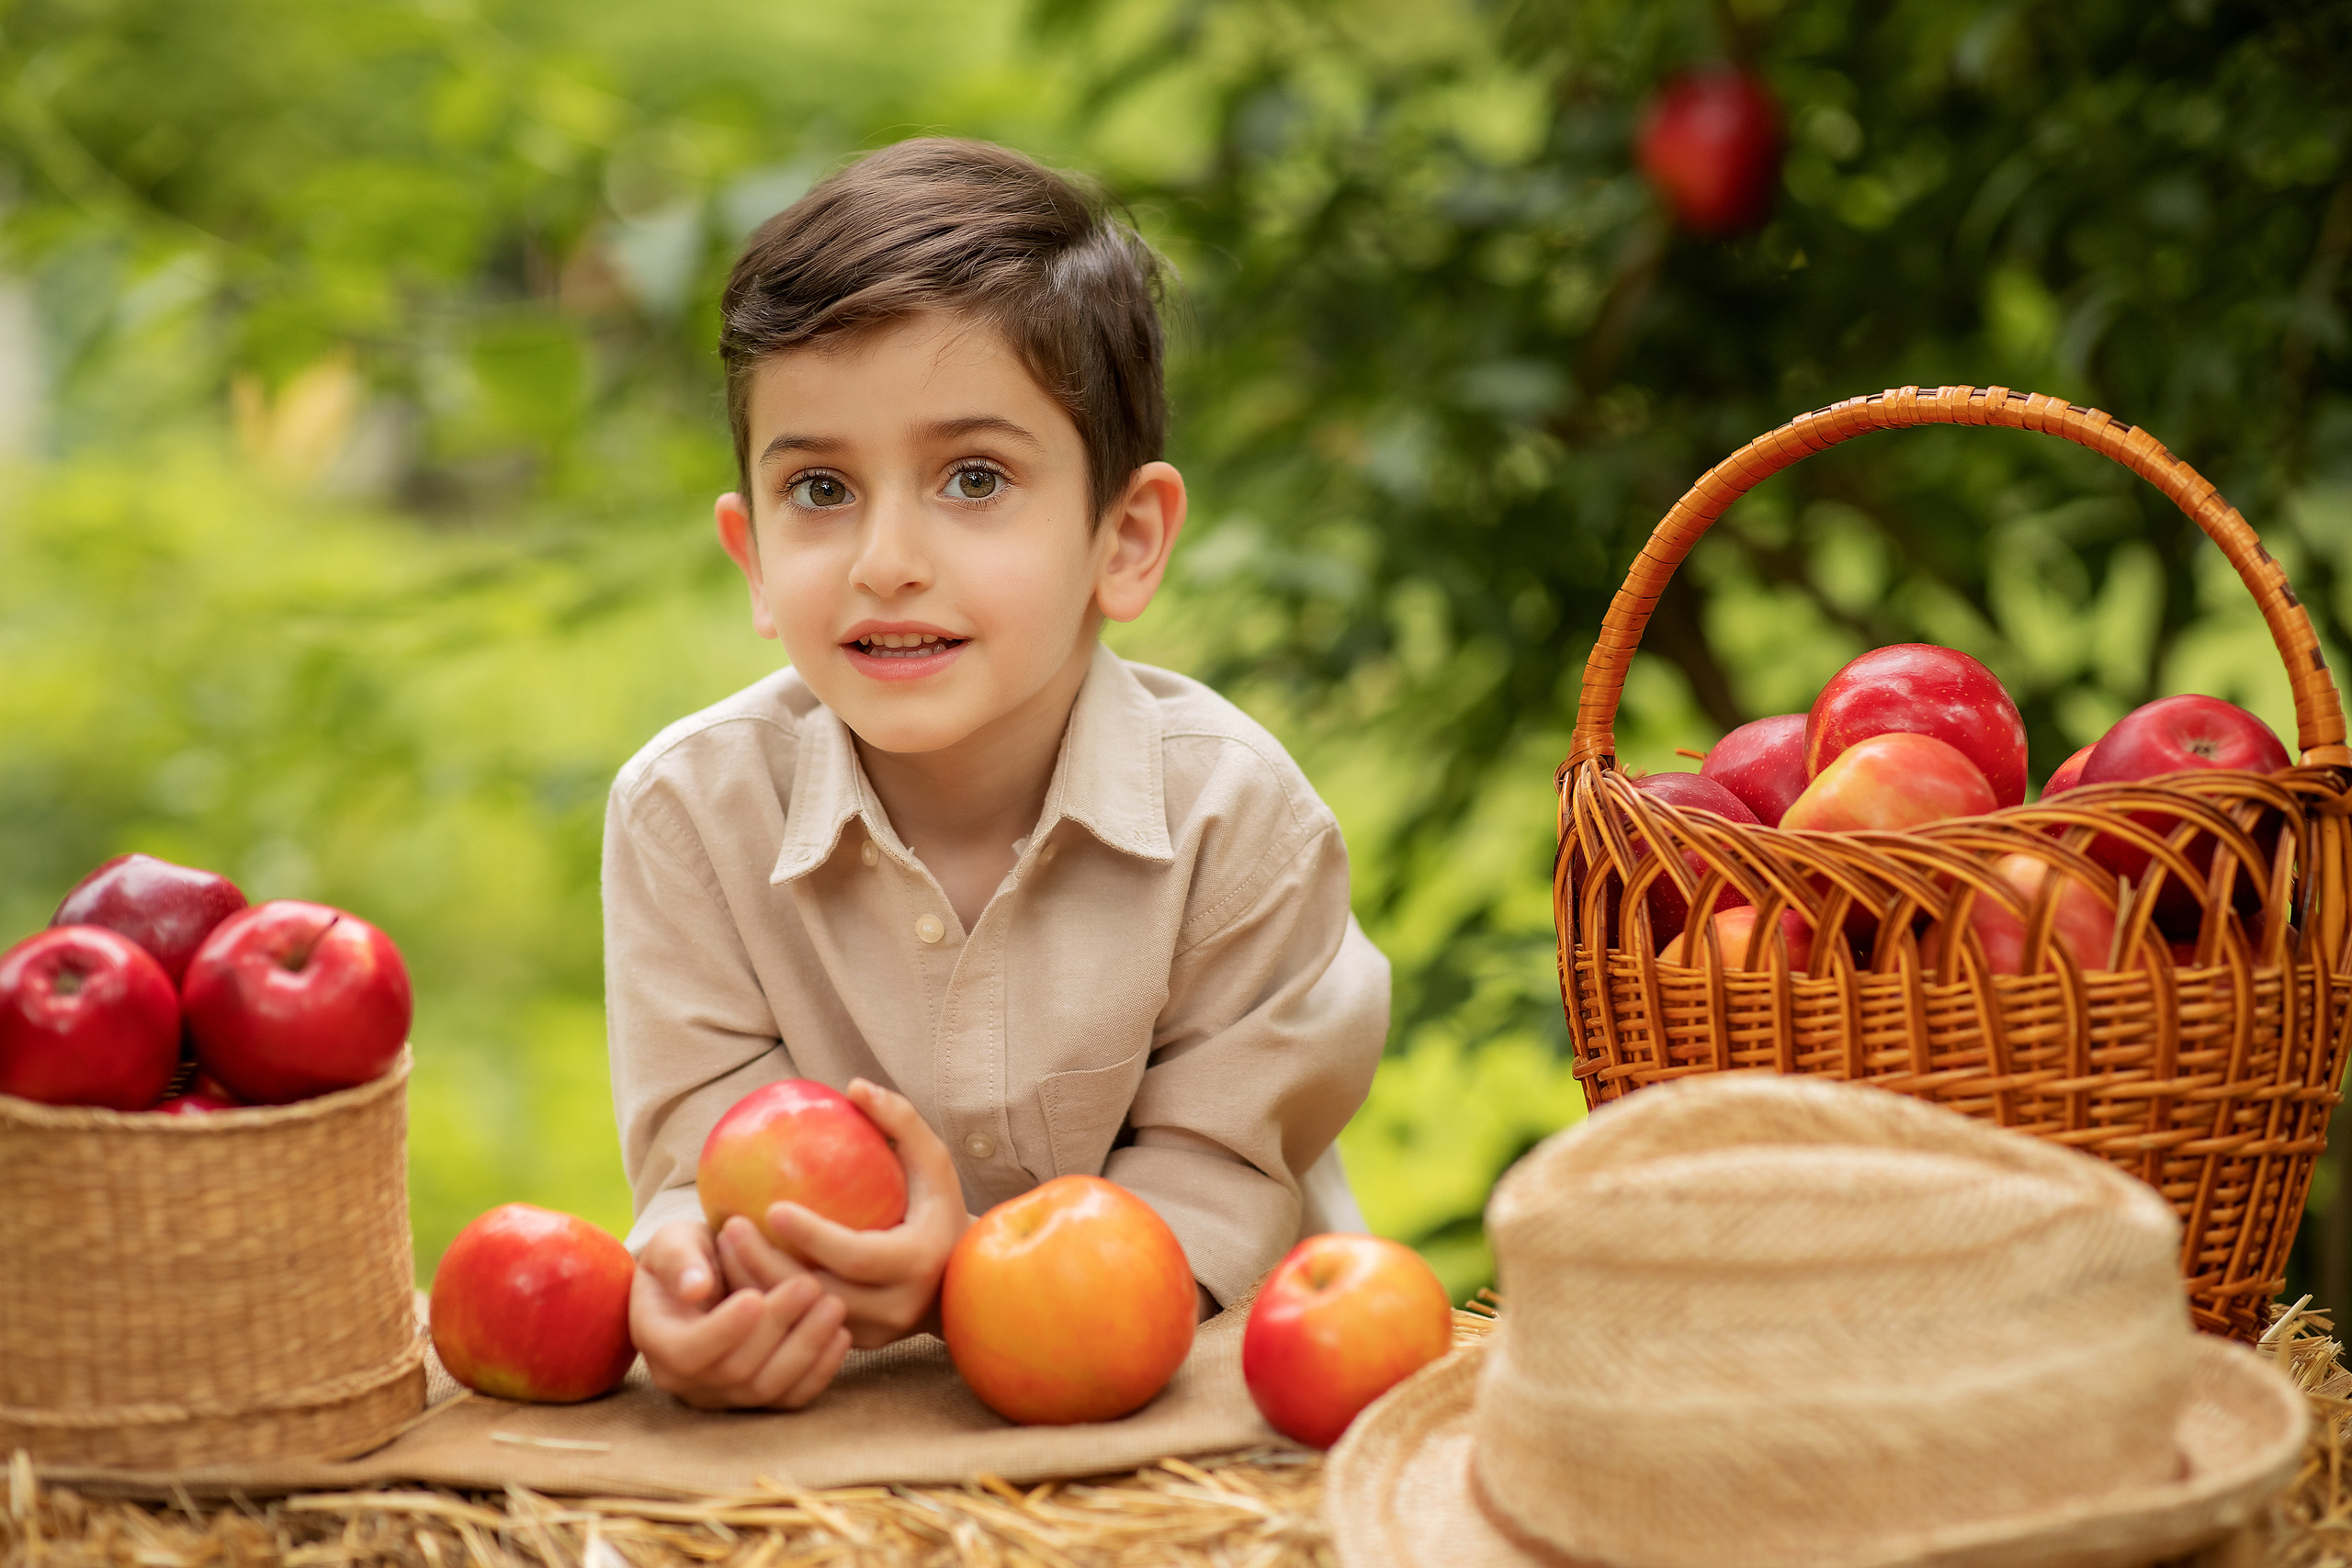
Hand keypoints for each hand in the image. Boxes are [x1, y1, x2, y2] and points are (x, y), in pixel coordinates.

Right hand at [629, 1218, 851, 1409]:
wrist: (710, 1274)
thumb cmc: (688, 1252)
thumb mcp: (673, 1241)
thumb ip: (678, 1259)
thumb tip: (693, 1287)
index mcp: (658, 1338)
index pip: (688, 1351)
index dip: (723, 1330)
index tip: (755, 1297)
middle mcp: (686, 1378)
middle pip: (735, 1370)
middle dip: (777, 1327)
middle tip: (810, 1285)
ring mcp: (723, 1393)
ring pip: (766, 1388)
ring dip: (806, 1349)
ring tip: (834, 1305)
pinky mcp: (758, 1396)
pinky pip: (789, 1398)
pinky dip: (819, 1371)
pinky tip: (842, 1336)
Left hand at [717, 1078, 973, 1348]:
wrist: (960, 1279)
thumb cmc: (940, 1208)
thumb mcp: (932, 1161)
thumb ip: (899, 1121)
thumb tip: (853, 1086)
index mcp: (915, 1261)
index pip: (854, 1256)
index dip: (810, 1236)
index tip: (769, 1208)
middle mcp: (894, 1306)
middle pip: (817, 1293)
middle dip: (765, 1265)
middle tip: (728, 1226)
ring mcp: (873, 1331)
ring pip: (801, 1317)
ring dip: (756, 1284)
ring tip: (723, 1245)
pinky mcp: (856, 1343)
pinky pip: (802, 1324)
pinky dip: (768, 1299)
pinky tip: (737, 1269)